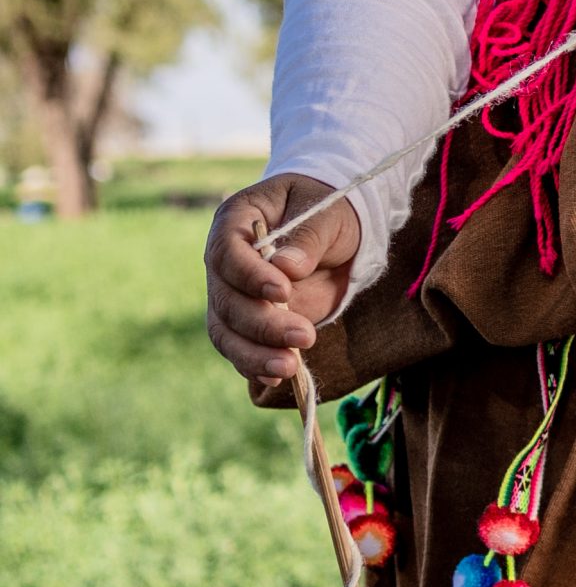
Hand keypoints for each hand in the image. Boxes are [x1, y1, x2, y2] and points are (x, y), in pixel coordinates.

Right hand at [205, 175, 361, 387]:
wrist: (340, 229)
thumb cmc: (330, 208)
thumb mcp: (329, 212)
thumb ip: (308, 236)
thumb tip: (287, 267)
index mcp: (235, 220)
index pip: (226, 253)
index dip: (249, 276)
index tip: (282, 291)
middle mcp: (226, 261)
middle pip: (225, 300)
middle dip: (261, 324)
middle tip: (303, 337)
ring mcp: (235, 293)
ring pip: (227, 331)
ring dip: (254, 354)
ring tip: (290, 369)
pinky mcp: (251, 320)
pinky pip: (242, 347)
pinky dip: (256, 365)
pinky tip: (278, 379)